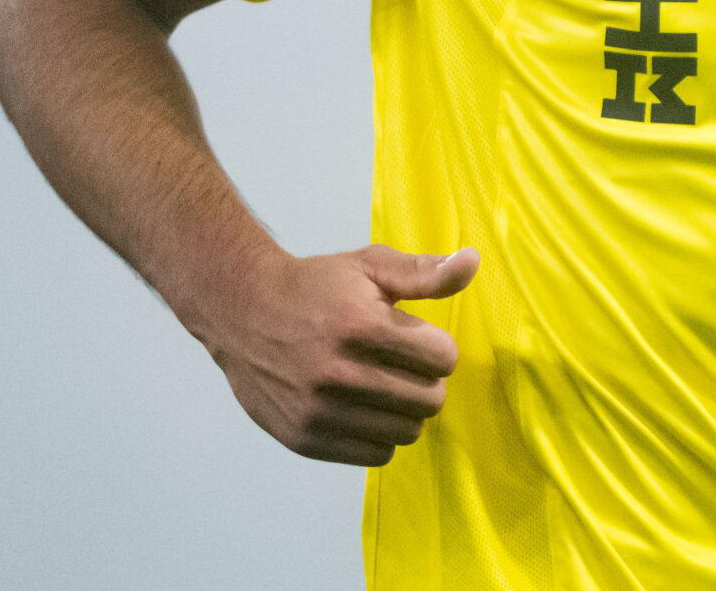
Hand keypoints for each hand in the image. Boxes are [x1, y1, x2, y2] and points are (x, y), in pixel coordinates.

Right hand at [195, 243, 478, 464]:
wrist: (242, 310)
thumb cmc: (313, 286)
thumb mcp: (369, 267)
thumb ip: (425, 272)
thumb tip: (474, 261)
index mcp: (358, 325)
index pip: (442, 359)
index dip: (437, 347)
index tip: (417, 340)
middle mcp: (336, 372)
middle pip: (430, 400)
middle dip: (427, 380)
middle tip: (403, 365)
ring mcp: (318, 410)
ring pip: (406, 432)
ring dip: (405, 411)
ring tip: (383, 385)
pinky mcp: (304, 438)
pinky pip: (376, 454)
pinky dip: (379, 435)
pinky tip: (363, 408)